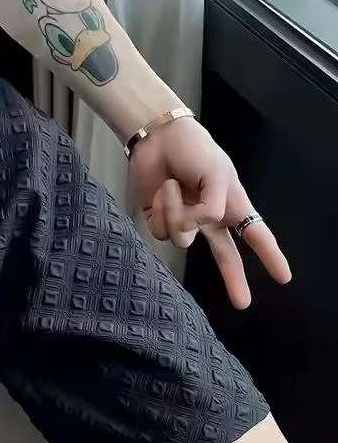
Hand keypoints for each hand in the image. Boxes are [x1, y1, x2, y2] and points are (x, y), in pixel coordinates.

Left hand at [128, 117, 291, 308]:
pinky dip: (161, 208)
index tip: (284, 278)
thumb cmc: (194, 150)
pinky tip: (162, 190)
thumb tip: (205, 225)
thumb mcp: (217, 172)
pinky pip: (162, 230)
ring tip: (175, 185)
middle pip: (225, 256)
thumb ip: (215, 204)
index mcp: (231, 205)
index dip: (270, 256)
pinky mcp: (160, 221)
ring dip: (177, 210)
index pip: (256, 234)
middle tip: (243, 303)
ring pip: (182, 238)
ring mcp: (184, 221)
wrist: (158, 139)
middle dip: (235, 279)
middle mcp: (208, 218)